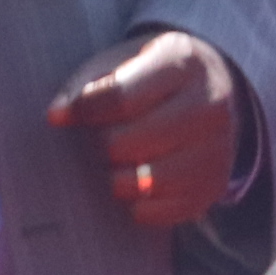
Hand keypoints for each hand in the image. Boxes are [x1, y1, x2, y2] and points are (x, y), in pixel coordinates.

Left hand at [47, 32, 239, 226]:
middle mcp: (210, 104)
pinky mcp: (214, 186)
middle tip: (104, 138)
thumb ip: (85, 86)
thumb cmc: (151, 77)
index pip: (120, 97)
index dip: (85, 111)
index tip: (72, 114)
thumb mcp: (121, 62)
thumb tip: (57, 116)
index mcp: (182, 63)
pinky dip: (138, 205)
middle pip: (128, 143)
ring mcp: (218, 148)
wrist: (214, 89)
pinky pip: (162, 212)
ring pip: (146, 182)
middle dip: (104, 144)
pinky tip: (136, 182)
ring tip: (118, 163)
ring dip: (118, 178)